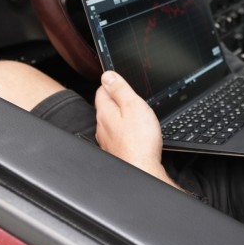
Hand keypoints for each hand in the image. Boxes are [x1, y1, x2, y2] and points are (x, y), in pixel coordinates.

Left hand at [95, 71, 176, 186]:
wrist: (142, 169)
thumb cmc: (140, 140)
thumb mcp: (133, 106)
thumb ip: (120, 89)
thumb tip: (107, 75)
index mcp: (105, 112)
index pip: (102, 90)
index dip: (113, 83)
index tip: (122, 82)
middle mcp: (102, 126)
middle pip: (105, 106)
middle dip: (116, 99)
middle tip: (131, 96)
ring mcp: (107, 140)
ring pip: (111, 121)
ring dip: (120, 115)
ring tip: (134, 113)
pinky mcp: (115, 150)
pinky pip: (117, 134)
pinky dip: (124, 130)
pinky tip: (134, 132)